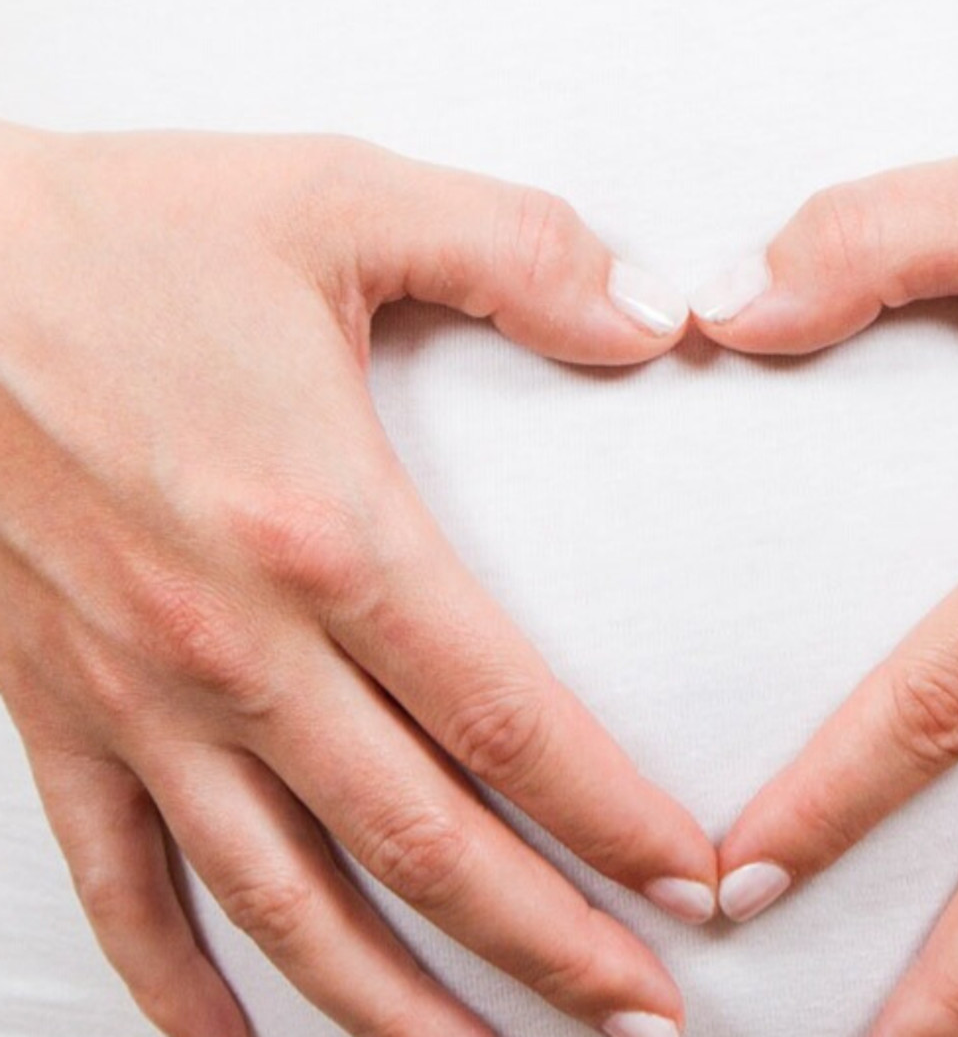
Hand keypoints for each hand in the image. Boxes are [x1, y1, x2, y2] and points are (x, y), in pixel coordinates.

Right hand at [0, 126, 711, 1036]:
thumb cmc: (131, 231)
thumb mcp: (346, 199)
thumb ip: (519, 254)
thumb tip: (660, 320)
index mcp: (323, 528)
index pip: (505, 718)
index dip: (613, 816)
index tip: (694, 879)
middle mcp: (232, 644)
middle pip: (421, 844)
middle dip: (548, 946)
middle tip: (646, 1014)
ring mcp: (134, 694)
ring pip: (284, 904)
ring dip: (396, 1006)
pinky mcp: (53, 705)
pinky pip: (119, 884)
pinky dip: (183, 985)